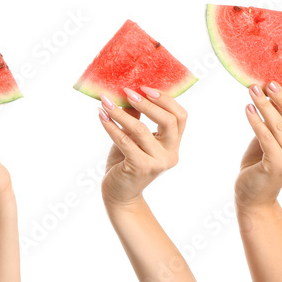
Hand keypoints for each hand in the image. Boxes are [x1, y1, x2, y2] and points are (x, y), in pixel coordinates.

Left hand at [97, 87, 186, 208]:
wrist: (119, 194)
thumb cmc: (126, 163)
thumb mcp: (134, 138)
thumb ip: (137, 118)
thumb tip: (130, 91)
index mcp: (173, 144)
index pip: (180, 117)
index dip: (165, 99)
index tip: (145, 87)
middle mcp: (170, 154)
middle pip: (168, 121)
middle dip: (147, 103)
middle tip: (127, 91)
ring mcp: (158, 162)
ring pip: (141, 130)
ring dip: (121, 113)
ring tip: (106, 101)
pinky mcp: (141, 167)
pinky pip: (125, 141)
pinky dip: (111, 126)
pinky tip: (101, 116)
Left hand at [236, 78, 281, 207]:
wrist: (253, 195)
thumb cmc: (262, 164)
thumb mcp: (273, 138)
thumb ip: (278, 119)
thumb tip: (275, 90)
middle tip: (270, 83)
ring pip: (280, 126)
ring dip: (265, 105)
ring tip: (252, 91)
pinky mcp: (278, 166)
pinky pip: (266, 136)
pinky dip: (256, 120)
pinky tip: (248, 108)